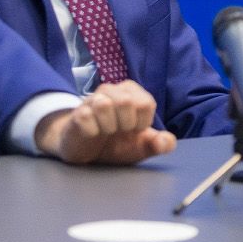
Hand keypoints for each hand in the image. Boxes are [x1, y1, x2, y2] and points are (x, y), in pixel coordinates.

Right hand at [35, 80, 176, 164]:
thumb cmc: (117, 144)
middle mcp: (112, 90)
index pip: (146, 103)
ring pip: (104, 105)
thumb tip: (166, 142)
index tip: (134, 129)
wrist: (86, 151)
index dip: (142, 123)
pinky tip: (93, 134)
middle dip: (126, 124)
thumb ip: (160, 144)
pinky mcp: (76, 113)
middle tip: (120, 131)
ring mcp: (92, 100)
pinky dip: (92, 132)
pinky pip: (85, 118)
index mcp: (132, 92)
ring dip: (109, 126)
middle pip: (126, 101)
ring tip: (107, 131)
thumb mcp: (141, 146)